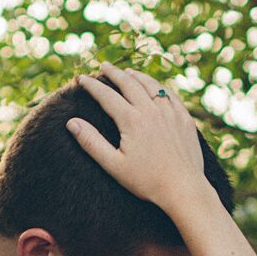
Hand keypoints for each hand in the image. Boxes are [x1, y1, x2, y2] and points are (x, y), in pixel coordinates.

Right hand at [66, 65, 208, 214]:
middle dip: (114, 73)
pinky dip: (159, 87)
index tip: (81, 79)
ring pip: (152, 86)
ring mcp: (171, 113)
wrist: (184, 189)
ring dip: (137, 76)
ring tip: (127, 72)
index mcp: (132, 120)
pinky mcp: (185, 119)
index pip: (107, 96)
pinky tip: (156, 87)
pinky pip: (171, 95)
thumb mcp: (114, 165)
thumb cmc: (146, 181)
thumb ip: (91, 142)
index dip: (92, 85)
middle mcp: (152, 111)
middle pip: (129, 84)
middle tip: (103, 66)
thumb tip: (71, 122)